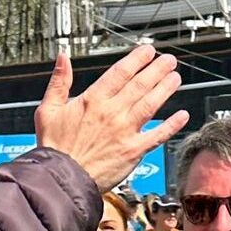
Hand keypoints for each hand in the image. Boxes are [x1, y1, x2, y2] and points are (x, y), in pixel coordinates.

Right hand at [36, 47, 189, 190]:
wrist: (61, 179)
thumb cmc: (54, 148)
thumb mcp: (48, 110)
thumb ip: (59, 82)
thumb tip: (62, 57)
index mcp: (93, 100)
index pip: (121, 72)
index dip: (137, 59)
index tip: (148, 51)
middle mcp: (112, 112)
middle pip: (140, 84)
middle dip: (157, 69)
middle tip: (169, 60)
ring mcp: (125, 131)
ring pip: (151, 104)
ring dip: (166, 89)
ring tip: (176, 78)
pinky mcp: (133, 151)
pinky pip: (157, 136)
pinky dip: (171, 125)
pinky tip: (182, 116)